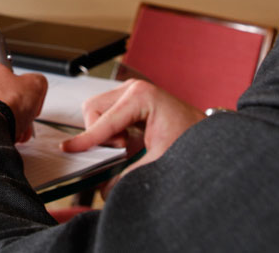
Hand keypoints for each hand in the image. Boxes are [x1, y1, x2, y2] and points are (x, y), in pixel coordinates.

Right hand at [61, 79, 204, 187]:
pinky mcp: (130, 99)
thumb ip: (131, 175)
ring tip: (126, 145)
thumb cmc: (193, 139)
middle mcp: (133, 89)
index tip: (68, 149)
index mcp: (141, 96)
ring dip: (104, 132)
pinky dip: (109, 130)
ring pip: (96, 111)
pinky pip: (105, 113)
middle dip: (99, 133)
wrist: (209, 133)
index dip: (86, 139)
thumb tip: (106, 190)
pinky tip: (128, 140)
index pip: (104, 120)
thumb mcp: (162, 161)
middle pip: (93, 109)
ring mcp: (130, 91)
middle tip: (121, 149)